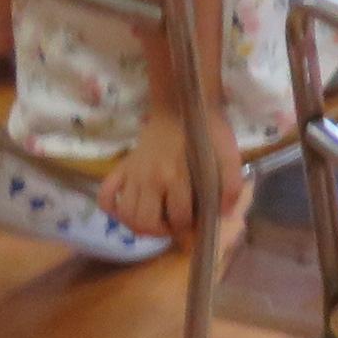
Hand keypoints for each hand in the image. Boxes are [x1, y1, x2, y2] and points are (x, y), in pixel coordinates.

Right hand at [101, 106, 237, 239]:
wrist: (182, 106)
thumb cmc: (207, 131)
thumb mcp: (228, 154)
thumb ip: (231, 184)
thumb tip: (225, 214)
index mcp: (176, 176)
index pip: (178, 217)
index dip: (190, 226)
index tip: (196, 223)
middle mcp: (149, 179)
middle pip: (145, 222)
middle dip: (162, 231)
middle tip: (174, 227)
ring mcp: (132, 175)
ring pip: (125, 214)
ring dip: (138, 225)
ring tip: (155, 222)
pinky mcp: (122, 168)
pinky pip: (106, 195)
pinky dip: (112, 208)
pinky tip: (127, 210)